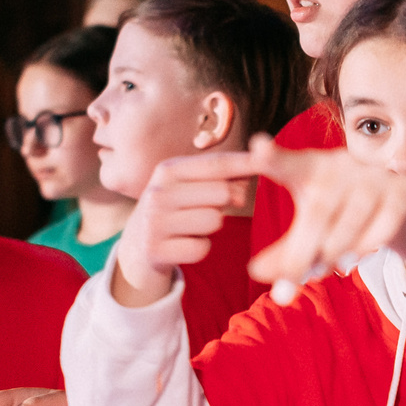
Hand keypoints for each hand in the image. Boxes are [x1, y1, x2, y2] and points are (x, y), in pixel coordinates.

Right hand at [112, 152, 254, 305]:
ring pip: (214, 221)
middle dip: (227, 203)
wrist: (134, 249)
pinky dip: (200, 249)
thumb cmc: (173, 212)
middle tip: (210, 208)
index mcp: (168, 171)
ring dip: (211, 228)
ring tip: (191, 227)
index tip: (271, 156)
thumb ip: (219, 179)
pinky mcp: (156, 250)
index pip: (216, 164)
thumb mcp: (187, 188)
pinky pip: (202, 248)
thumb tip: (251, 178)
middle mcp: (158, 192)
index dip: (246, 162)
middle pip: (221, 192)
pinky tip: (183, 244)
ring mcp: (154, 222)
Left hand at [242, 139, 405, 302]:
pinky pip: (381, 231)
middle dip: (300, 255)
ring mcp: (373, 178)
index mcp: (310, 168)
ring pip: (349, 227)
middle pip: (318, 213)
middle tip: (286, 285)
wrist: (396, 203)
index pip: (288, 163)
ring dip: (332, 257)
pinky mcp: (400, 193)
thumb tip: (255, 273)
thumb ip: (282, 252)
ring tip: (320, 272)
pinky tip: (354, 258)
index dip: (273, 157)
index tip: (258, 148)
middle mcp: (341, 167)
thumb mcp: (307, 227)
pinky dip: (365, 250)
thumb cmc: (337, 212)